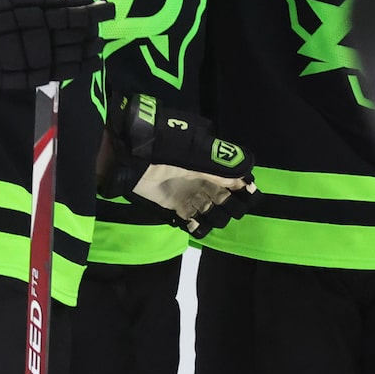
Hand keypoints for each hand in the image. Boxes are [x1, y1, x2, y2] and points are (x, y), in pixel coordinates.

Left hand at [103, 92, 256, 232]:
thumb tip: (247, 177)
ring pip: (215, 211)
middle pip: (230, 198)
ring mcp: (191, 193)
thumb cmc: (163, 147)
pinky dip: (199, 226)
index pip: (239, 179)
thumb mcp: (193, 152)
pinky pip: (194, 220)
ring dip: (217, 217)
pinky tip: (195, 224)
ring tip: (207, 214)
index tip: (245, 196)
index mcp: (214, 163)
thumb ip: (220, 165)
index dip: (245, 189)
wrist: (127, 153)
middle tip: (222, 205)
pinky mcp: (175, 206)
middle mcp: (206, 179)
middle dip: (232, 205)